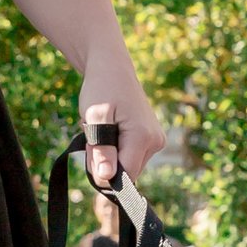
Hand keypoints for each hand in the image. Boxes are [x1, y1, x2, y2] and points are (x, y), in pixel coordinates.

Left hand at [80, 61, 161, 181]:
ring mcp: (156, 141)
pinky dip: (116, 148)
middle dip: (106, 161)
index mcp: (143, 137)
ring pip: (128, 165)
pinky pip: (131, 156)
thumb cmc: (102, 89)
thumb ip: (101, 149)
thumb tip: (106, 177)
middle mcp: (155, 141)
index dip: (103, 172)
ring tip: (102, 129)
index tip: (91, 152)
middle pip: (127, 172)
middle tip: (94, 134)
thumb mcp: (95, 118)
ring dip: (110, 154)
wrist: (113, 68)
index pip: (124, 175)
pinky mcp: (152, 139)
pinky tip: (111, 130)